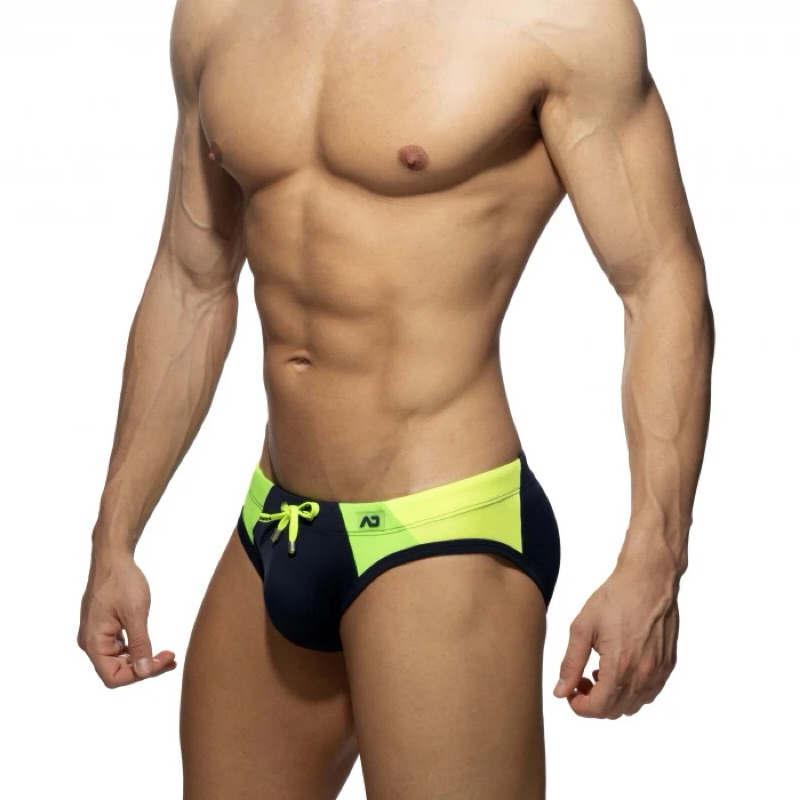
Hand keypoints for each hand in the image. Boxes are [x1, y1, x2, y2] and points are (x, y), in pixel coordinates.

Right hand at [78, 548, 176, 687]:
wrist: (113, 557)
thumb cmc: (122, 581)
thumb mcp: (135, 613)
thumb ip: (140, 644)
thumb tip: (144, 672)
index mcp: (93, 642)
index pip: (113, 677)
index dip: (139, 675)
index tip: (162, 661)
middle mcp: (91, 642)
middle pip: (117, 670)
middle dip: (145, 668)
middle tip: (171, 658)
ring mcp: (97, 635)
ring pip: (120, 660)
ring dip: (143, 659)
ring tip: (167, 655)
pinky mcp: (104, 627)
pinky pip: (119, 647)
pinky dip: (136, 649)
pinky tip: (152, 645)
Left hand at [552, 561, 678, 717]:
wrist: (648, 580)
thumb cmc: (615, 598)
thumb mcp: (583, 627)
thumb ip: (571, 663)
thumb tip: (561, 690)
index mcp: (620, 666)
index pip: (599, 708)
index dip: (579, 706)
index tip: (570, 692)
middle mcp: (643, 675)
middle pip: (615, 710)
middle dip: (593, 701)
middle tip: (581, 680)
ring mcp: (658, 672)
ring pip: (632, 705)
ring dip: (612, 697)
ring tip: (598, 672)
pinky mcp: (668, 665)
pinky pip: (648, 693)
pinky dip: (630, 690)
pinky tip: (619, 668)